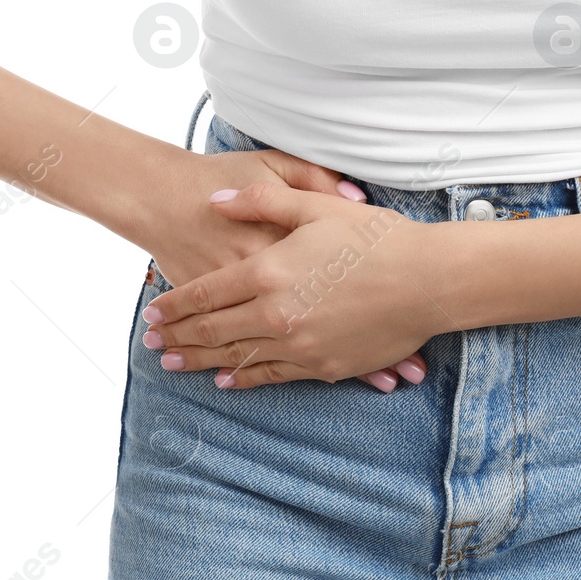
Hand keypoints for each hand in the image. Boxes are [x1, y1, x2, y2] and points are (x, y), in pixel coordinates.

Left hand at [140, 182, 448, 389]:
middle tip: (151, 342)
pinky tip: (226, 379)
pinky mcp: (323, 366)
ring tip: (172, 364)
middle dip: (176, 337)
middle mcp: (276, 314)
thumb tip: (215, 200)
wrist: (429, 281)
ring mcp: (299, 345)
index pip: (205, 294)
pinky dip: (244, 378)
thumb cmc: (376, 237)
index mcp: (268, 271)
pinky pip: (272, 376)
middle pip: (211, 331)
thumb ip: (260, 201)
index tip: (151, 312)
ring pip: (235, 357)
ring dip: (199, 361)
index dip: (173, 305)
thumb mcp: (316, 203)